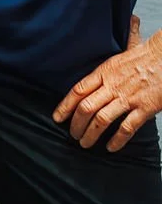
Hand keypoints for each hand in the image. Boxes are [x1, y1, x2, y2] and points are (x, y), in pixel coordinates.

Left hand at [53, 16, 161, 151]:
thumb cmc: (144, 56)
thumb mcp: (117, 57)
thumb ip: (104, 68)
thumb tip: (89, 73)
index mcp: (104, 72)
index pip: (78, 90)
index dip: (65, 106)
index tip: (57, 117)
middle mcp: (113, 85)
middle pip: (86, 107)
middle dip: (76, 125)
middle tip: (73, 135)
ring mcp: (128, 97)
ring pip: (102, 119)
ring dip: (91, 134)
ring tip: (86, 144)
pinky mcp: (145, 108)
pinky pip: (127, 127)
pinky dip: (117, 140)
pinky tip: (111, 147)